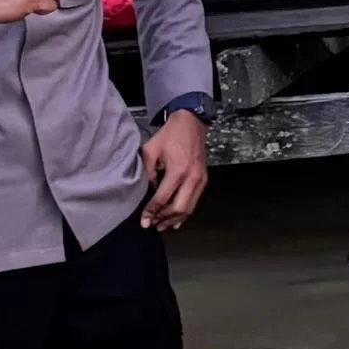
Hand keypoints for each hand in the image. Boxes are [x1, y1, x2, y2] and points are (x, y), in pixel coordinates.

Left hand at [139, 108, 209, 230]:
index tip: (144, 220)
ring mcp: (201, 179)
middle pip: (179, 208)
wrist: (191, 123)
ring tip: (161, 225)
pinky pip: (195, 202)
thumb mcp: (151, 150)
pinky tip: (176, 220)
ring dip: (174, 219)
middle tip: (152, 224)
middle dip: (163, 219)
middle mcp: (192, 177)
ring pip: (189, 208)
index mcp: (178, 170)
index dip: (151, 211)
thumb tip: (145, 191)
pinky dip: (185, 213)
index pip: (163, 198)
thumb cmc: (170, 134)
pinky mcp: (204, 180)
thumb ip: (147, 172)